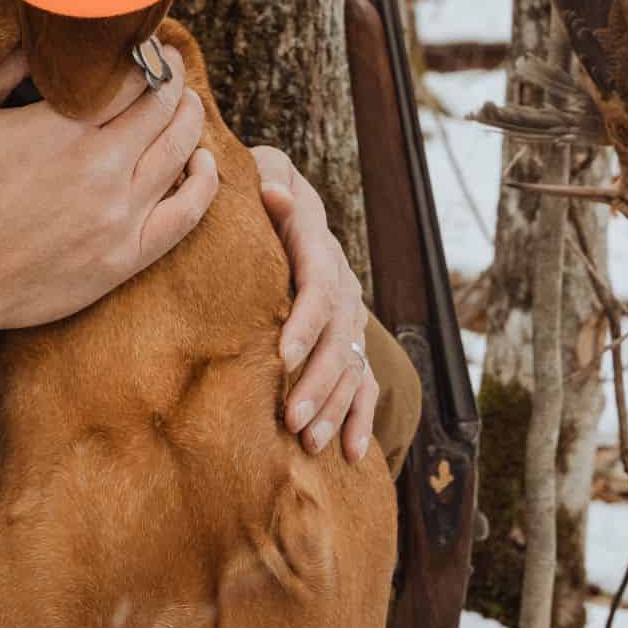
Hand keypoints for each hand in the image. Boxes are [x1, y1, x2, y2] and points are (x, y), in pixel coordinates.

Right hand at [0, 48, 217, 339]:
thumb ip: (3, 68)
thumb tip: (40, 35)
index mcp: (63, 129)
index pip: (130, 77)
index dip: (144, 54)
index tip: (143, 46)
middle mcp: (101, 169)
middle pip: (163, 106)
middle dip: (169, 78)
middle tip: (166, 65)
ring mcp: (119, 216)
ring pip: (181, 151)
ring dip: (189, 118)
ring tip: (184, 104)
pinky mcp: (126, 257)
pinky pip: (187, 214)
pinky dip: (204, 182)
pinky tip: (202, 162)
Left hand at [253, 146, 377, 462]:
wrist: (292, 200)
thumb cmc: (264, 190)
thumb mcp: (266, 173)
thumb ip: (269, 181)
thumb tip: (273, 193)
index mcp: (320, 251)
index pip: (319, 290)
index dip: (306, 324)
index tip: (284, 356)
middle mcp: (344, 288)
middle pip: (339, 340)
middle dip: (317, 383)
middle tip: (289, 419)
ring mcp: (351, 318)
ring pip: (352, 368)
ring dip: (333, 408)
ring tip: (309, 444)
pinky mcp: (349, 341)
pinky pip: (362, 385)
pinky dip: (358, 419)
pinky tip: (348, 454)